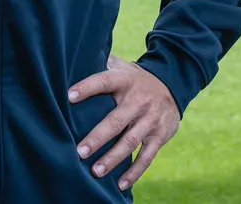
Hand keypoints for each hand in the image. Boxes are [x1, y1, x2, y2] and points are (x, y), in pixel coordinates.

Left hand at [68, 53, 179, 190]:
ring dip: (113, 158)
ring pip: (130, 142)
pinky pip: (146, 157)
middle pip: (116, 120)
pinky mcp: (159, 136)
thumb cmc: (135, 78)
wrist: (172, 85)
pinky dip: (134, 172)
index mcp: (125, 80)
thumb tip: (75, 56)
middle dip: (98, 138)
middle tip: (80, 151)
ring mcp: (150, 120)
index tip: (68, 96)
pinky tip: (120, 184)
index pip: (103, 81)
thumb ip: (102, 62)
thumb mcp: (122, 66)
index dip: (86, 88)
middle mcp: (138, 100)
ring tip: (95, 171)